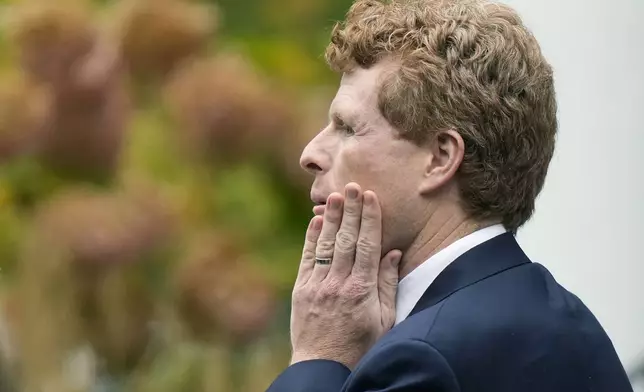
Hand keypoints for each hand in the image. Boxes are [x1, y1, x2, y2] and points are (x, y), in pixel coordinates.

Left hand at [289, 183, 401, 369]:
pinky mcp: (301, 291)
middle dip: (350, 210)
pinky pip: (307, 258)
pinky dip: (311, 238)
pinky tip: (316, 221)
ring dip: (330, 218)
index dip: (369, 219)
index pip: (366, 246)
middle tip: (352, 185)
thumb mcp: (385, 321)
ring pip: (325, 245)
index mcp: (362, 290)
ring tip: (335, 196)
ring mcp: (317, 286)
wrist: (324, 366)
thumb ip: (388, 285)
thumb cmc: (361, 346)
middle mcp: (338, 284)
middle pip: (345, 239)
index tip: (370, 197)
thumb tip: (393, 253)